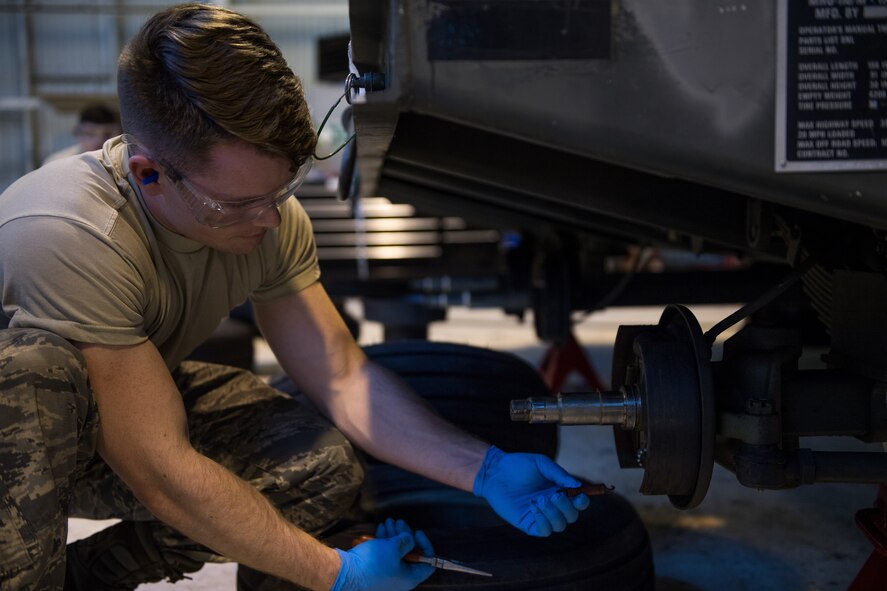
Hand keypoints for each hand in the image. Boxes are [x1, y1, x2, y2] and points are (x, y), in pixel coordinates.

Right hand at [331, 518, 434, 590]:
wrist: (345, 573)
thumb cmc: (371, 564)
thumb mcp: (394, 547)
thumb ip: (407, 541)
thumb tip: (410, 538)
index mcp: (410, 578)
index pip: (427, 563)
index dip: (425, 545)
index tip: (416, 532)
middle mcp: (399, 579)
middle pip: (410, 554)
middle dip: (405, 535)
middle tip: (399, 523)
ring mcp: (386, 576)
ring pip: (395, 552)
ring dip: (393, 535)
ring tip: (389, 522)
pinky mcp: (374, 571)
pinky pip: (384, 555)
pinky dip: (384, 541)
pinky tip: (381, 529)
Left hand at [473, 445, 589, 536]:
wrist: (496, 471)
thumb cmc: (519, 465)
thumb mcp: (541, 464)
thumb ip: (559, 474)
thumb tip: (577, 486)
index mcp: (559, 491)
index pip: (578, 503)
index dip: (583, 502)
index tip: (579, 495)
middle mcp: (553, 506)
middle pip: (571, 516)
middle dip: (566, 507)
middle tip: (553, 496)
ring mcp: (541, 516)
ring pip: (559, 526)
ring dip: (553, 514)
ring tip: (538, 500)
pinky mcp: (528, 523)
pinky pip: (543, 531)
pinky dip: (543, 522)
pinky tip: (533, 509)